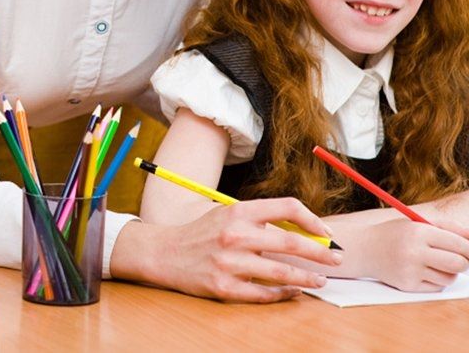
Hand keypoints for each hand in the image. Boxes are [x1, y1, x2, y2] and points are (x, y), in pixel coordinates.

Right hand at [114, 198, 341, 302]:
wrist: (166, 253)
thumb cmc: (202, 233)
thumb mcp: (227, 215)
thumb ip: (259, 220)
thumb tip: (300, 232)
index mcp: (238, 211)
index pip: (287, 208)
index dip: (312, 220)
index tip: (326, 233)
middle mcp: (235, 235)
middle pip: (291, 244)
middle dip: (321, 253)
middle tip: (337, 259)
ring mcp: (230, 263)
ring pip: (282, 273)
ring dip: (308, 278)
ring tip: (320, 280)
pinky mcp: (224, 287)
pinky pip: (264, 294)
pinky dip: (284, 294)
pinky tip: (293, 292)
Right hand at [357, 218, 468, 291]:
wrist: (364, 249)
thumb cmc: (396, 233)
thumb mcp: (418, 222)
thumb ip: (449, 228)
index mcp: (418, 232)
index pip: (458, 244)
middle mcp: (414, 251)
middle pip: (458, 264)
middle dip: (464, 262)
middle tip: (460, 258)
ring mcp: (410, 270)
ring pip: (449, 278)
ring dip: (449, 272)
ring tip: (435, 262)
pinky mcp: (407, 285)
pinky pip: (437, 287)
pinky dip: (436, 280)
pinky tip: (422, 270)